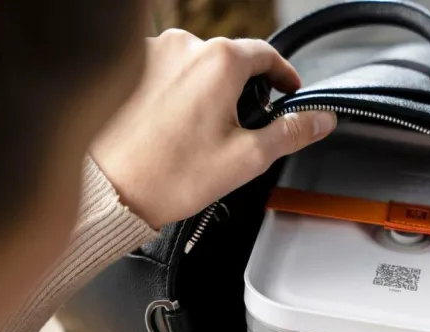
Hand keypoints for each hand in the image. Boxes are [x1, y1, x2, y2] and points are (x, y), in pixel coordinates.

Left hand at [91, 30, 336, 229]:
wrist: (108, 187)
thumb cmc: (170, 175)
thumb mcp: (247, 158)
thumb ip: (291, 132)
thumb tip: (321, 119)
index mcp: (220, 62)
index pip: (267, 54)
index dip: (284, 74)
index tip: (288, 90)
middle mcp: (185, 46)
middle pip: (229, 60)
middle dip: (241, 89)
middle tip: (242, 127)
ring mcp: (151, 52)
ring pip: (195, 66)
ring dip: (206, 91)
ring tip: (199, 134)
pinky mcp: (127, 66)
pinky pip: (164, 72)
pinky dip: (174, 92)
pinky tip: (170, 127)